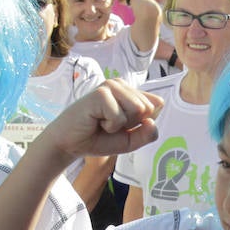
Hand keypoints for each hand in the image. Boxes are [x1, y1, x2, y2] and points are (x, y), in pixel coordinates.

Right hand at [36, 80, 161, 161]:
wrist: (71, 144)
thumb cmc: (99, 139)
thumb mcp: (130, 141)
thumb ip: (147, 134)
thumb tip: (152, 122)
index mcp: (130, 92)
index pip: (157, 104)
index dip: (143, 123)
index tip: (123, 126)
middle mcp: (121, 85)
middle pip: (149, 108)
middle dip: (131, 124)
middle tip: (110, 125)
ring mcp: (110, 86)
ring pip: (138, 109)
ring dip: (121, 125)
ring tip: (103, 122)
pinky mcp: (100, 93)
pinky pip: (120, 116)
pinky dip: (110, 126)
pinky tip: (96, 121)